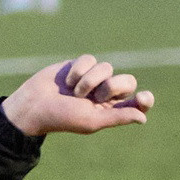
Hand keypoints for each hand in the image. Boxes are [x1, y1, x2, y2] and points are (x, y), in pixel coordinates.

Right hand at [3, 56, 153, 136]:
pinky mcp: (80, 65)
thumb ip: (118, 117)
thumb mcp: (92, 120)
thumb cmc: (62, 117)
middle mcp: (105, 94)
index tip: (144, 97)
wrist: (34, 104)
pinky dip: (78, 69)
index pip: (137, 103)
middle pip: (127, 80)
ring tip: (74, 91)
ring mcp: (93, 78)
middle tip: (96, 96)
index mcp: (111, 110)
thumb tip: (143, 118)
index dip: (144, 99)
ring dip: (89, 79)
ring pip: (106, 67)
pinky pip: (90, 59)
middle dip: (113, 86)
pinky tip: (66, 80)